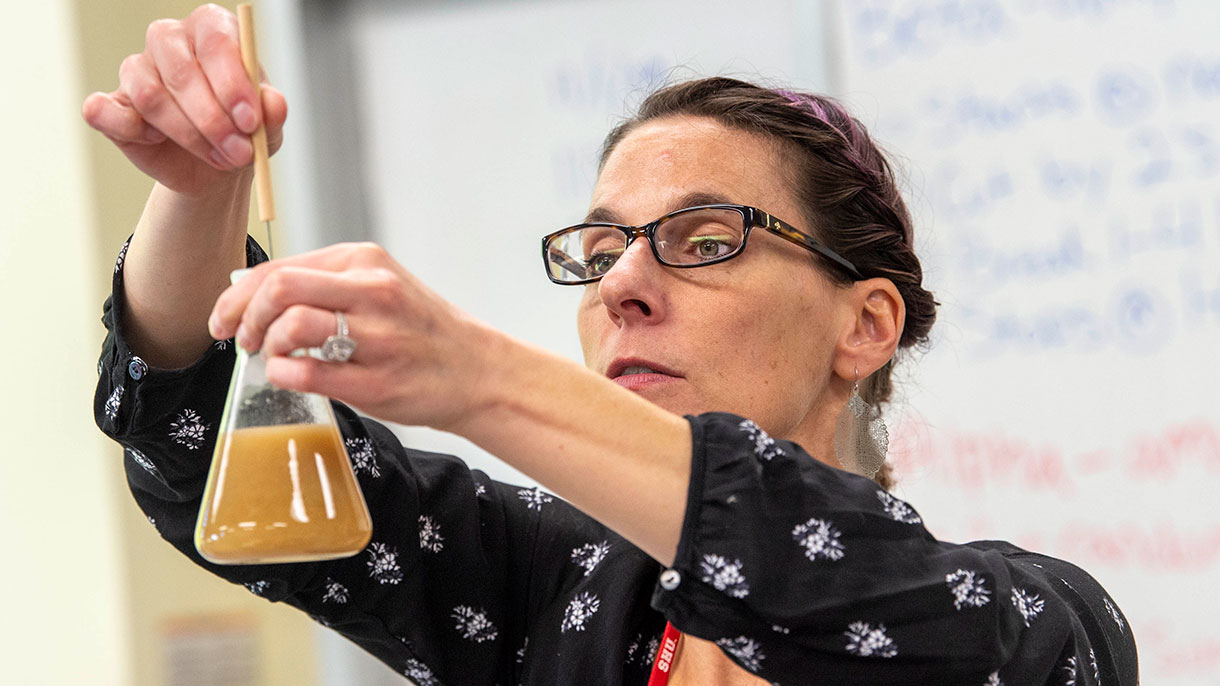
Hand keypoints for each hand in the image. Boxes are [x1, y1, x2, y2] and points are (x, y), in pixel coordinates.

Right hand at [81, 4, 286, 195]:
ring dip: (189, 135)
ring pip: (150, 96)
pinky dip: (133, 132)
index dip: (233, 82)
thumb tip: (273, 102)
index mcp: (212, 30)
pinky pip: (104, 110)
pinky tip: (159, 142)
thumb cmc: (243, 133)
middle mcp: (170, 40)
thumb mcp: (268, 126)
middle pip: (181, 70)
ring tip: (220, 157)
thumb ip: (273, 112)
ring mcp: (136, 69)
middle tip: (240, 152)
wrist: (217, 166)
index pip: (216, 41)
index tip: (251, 122)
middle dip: (213, 119)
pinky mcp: (112, 102)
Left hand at [207, 243, 497, 431]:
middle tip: (242, 339)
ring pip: (292, 325)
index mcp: (365, 262)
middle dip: (245, 316)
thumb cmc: (421, 333)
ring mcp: (378, 336)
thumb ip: (322, 285)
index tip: (223, 318)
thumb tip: (249, 290)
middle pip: (279, 287)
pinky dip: (285, 374)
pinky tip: (290, 375)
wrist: (478, 371)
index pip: (280, 267)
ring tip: (272, 357)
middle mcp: (373, 290)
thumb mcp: (377, 288)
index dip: (237, 296)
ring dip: (266, 345)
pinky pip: (311, 372)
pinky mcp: (380, 379)